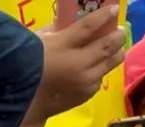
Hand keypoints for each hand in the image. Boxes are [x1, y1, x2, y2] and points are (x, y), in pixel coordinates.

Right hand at [29, 5, 126, 121]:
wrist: (24, 100)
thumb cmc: (26, 65)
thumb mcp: (39, 40)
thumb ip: (55, 29)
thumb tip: (70, 22)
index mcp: (62, 46)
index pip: (89, 26)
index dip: (104, 16)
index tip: (114, 9)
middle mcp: (78, 64)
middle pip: (107, 47)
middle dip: (118, 36)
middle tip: (120, 30)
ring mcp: (85, 81)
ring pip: (110, 64)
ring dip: (115, 53)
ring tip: (116, 47)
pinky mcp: (87, 94)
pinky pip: (100, 78)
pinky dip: (101, 70)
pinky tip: (96, 67)